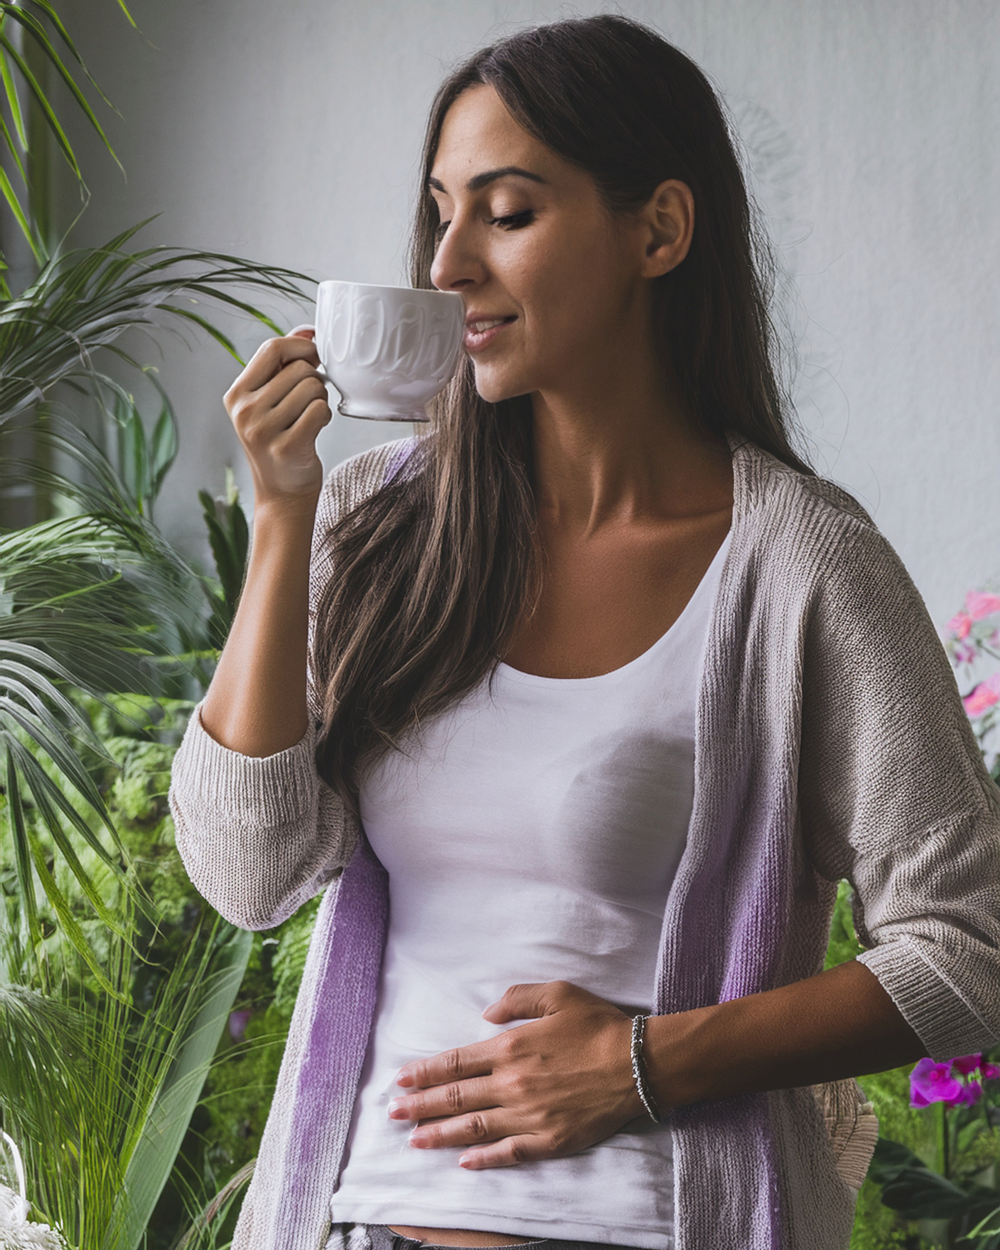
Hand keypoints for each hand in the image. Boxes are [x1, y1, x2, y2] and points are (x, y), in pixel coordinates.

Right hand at [224, 326, 330, 505]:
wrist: (282, 493)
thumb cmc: (280, 440)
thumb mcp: (270, 400)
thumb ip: (284, 363)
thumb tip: (308, 330)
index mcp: (236, 394)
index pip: (272, 348)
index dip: (300, 347)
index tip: (313, 357)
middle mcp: (245, 411)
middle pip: (298, 369)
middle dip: (314, 381)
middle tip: (309, 401)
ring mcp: (263, 430)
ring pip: (312, 389)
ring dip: (320, 400)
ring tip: (309, 416)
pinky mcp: (287, 446)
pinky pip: (320, 411)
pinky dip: (325, 417)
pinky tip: (315, 428)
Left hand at [387, 981, 647, 1168]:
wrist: (638, 1064)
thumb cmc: (598, 1025)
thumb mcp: (557, 993)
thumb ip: (516, 1000)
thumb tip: (486, 1017)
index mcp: (510, 1047)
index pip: (456, 1063)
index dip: (426, 1072)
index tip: (402, 1081)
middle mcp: (512, 1084)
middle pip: (457, 1097)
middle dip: (421, 1106)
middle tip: (393, 1114)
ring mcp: (529, 1116)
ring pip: (474, 1127)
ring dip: (441, 1134)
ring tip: (415, 1140)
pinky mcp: (549, 1140)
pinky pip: (508, 1152)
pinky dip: (484, 1159)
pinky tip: (464, 1162)